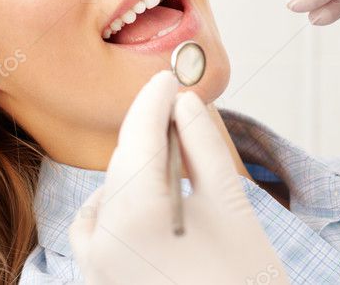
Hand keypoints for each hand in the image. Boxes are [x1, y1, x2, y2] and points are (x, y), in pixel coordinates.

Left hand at [69, 71, 286, 284]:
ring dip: (134, 165)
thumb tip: (185, 103)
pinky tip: (144, 195)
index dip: (155, 99)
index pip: (141, 136)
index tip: (171, 76)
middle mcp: (103, 241)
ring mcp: (94, 267)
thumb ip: (203, 149)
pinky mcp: (98, 283)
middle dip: (148, 129)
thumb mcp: (231, 210)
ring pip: (107, 193)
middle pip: (123, 163)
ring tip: (171, 151)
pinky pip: (94, 227)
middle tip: (177, 102)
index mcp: (137, 218)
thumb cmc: (245, 284)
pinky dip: (115, 202)